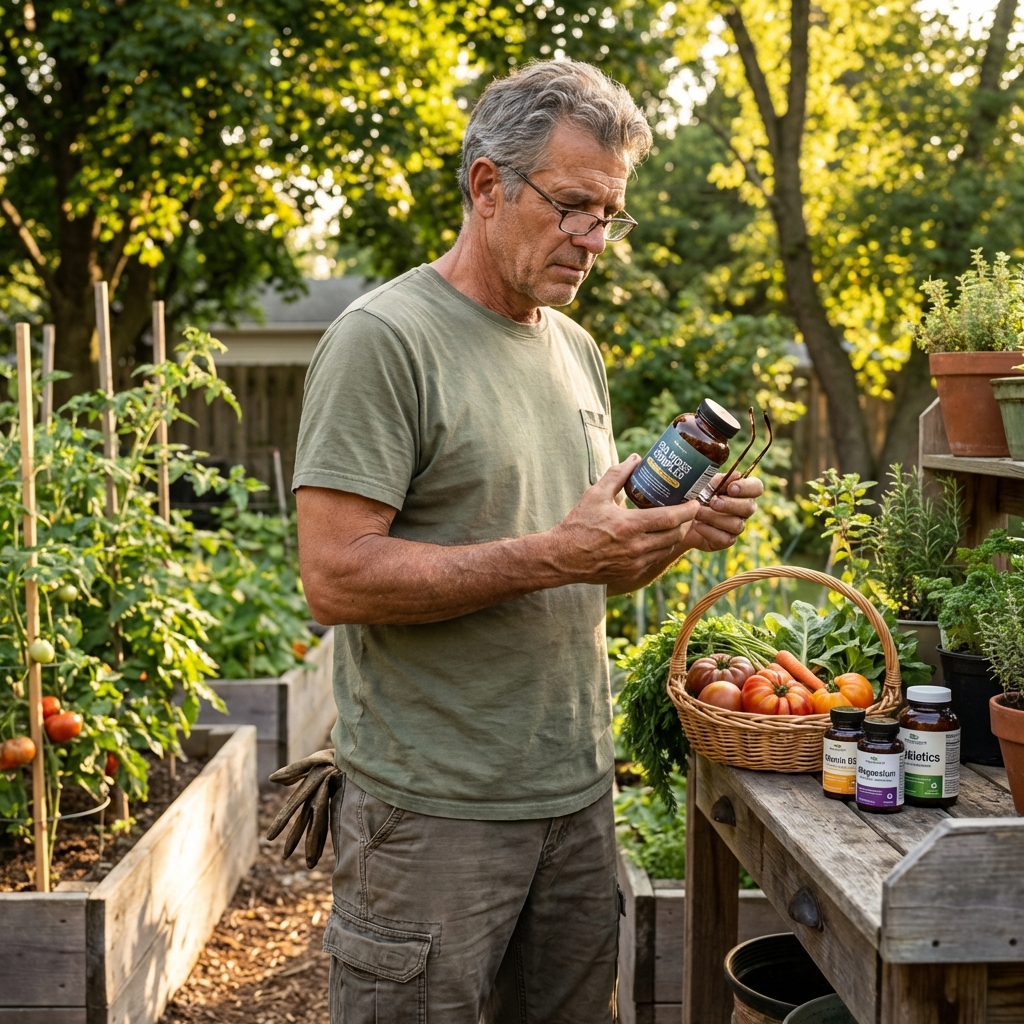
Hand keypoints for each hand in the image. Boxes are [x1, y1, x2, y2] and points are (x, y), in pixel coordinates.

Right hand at [549, 454, 698, 587]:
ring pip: (668, 548)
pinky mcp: (632, 574)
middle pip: (675, 534)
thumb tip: (635, 459)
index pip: (671, 518)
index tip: (696, 502)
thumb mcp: (595, 495)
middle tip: (687, 511)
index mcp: (630, 525)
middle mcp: (636, 547)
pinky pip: (656, 560)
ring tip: (674, 524)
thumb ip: (617, 475)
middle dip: (685, 522)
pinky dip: (661, 549)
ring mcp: (635, 563)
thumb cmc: (578, 525)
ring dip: (674, 536)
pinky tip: (656, 539)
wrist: (563, 558)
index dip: (689, 510)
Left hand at [683, 473, 763, 552]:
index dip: (748, 488)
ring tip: (697, 513)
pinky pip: (725, 539)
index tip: (731, 488)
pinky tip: (698, 525)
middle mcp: (743, 509)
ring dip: (714, 517)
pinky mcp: (726, 540)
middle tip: (713, 502)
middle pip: (749, 507)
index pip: (756, 487)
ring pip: (736, 524)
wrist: (680, 516)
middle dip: (730, 504)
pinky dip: (709, 530)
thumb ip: (720, 480)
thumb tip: (737, 475)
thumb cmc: (695, 496)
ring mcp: (736, 526)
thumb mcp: (704, 484)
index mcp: (741, 491)